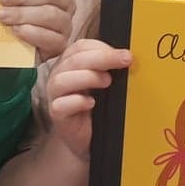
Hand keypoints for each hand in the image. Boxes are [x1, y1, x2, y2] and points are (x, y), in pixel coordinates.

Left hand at [0, 0, 80, 63]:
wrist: (19, 41)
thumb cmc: (22, 7)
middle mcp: (68, 4)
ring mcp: (65, 25)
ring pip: (51, 15)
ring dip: (23, 14)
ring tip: (3, 15)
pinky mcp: (59, 45)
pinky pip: (50, 38)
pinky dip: (32, 33)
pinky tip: (17, 30)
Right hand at [46, 37, 130, 160]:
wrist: (88, 138)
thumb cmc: (96, 108)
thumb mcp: (105, 84)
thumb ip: (110, 69)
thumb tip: (129, 57)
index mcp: (70, 63)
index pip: (81, 47)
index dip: (103, 48)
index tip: (125, 54)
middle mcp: (59, 76)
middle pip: (74, 60)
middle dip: (103, 58)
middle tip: (125, 61)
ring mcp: (55, 95)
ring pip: (62, 80)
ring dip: (87, 77)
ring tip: (107, 82)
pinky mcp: (56, 114)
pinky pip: (61, 105)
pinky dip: (77, 101)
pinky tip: (91, 103)